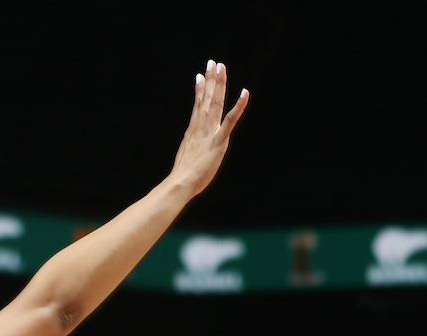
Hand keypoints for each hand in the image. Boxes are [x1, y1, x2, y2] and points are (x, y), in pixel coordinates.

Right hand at [170, 60, 248, 196]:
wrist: (181, 182)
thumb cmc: (184, 176)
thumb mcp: (187, 156)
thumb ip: (191, 147)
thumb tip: (190, 143)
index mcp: (194, 130)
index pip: (197, 105)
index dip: (199, 90)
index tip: (199, 75)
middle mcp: (201, 127)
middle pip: (206, 98)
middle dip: (210, 79)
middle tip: (213, 62)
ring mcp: (210, 132)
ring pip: (215, 103)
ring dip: (219, 84)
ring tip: (221, 67)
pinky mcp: (219, 141)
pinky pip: (231, 120)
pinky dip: (239, 106)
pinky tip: (245, 93)